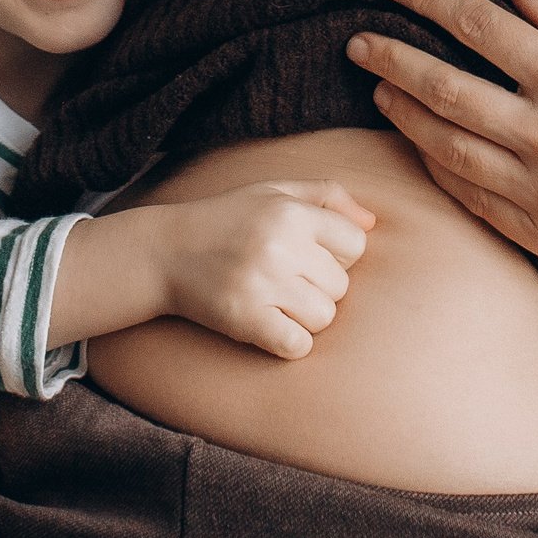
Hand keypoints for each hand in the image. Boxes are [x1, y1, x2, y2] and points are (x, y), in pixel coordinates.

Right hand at [155, 180, 375, 358]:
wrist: (165, 251)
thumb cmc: (227, 220)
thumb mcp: (272, 191)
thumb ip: (326, 196)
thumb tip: (372, 224)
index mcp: (291, 211)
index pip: (355, 245)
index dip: (337, 255)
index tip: (308, 257)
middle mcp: (280, 244)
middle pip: (340, 286)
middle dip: (318, 287)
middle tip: (284, 280)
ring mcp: (262, 282)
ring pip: (324, 318)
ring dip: (305, 317)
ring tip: (276, 301)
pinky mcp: (246, 317)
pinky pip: (297, 345)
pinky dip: (289, 342)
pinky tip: (270, 325)